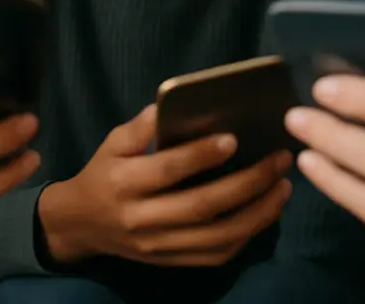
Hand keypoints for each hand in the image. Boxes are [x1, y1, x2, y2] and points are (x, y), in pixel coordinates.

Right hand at [38, 104, 292, 266]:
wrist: (81, 225)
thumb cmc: (104, 172)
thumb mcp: (113, 141)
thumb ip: (142, 125)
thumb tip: (172, 103)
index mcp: (126, 183)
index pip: (169, 170)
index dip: (201, 156)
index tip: (234, 137)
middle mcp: (144, 219)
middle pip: (202, 207)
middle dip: (248, 183)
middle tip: (279, 159)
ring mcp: (159, 246)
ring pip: (216, 238)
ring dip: (257, 214)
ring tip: (284, 187)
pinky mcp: (171, 262)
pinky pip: (215, 256)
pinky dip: (246, 236)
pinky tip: (266, 212)